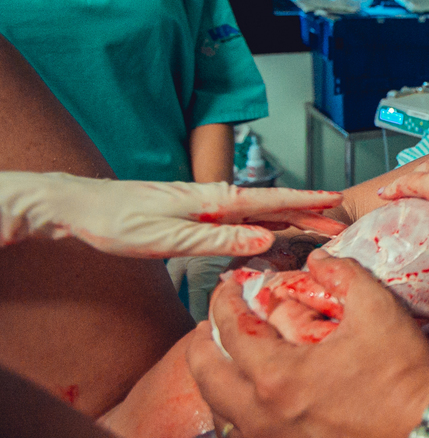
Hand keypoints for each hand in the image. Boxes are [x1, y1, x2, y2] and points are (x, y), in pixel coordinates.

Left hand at [0, 172, 344, 258]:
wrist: (80, 207)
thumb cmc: (118, 222)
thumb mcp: (169, 237)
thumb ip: (219, 239)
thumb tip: (264, 239)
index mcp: (214, 200)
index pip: (271, 200)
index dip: (306, 202)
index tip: (336, 201)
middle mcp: (215, 198)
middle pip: (272, 205)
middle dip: (308, 213)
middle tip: (340, 224)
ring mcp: (205, 205)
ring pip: (259, 212)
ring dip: (290, 219)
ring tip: (318, 228)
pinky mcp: (195, 214)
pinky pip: (241, 218)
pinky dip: (265, 223)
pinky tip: (271, 232)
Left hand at [188, 250, 428, 437]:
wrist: (424, 437)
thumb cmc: (402, 376)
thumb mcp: (378, 310)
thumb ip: (344, 275)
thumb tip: (319, 259)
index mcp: (276, 376)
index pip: (231, 330)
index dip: (224, 301)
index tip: (228, 285)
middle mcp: (261, 417)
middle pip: (206, 376)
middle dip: (203, 343)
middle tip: (212, 324)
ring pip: (218, 413)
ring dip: (216, 382)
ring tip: (227, 362)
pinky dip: (235, 416)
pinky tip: (252, 404)